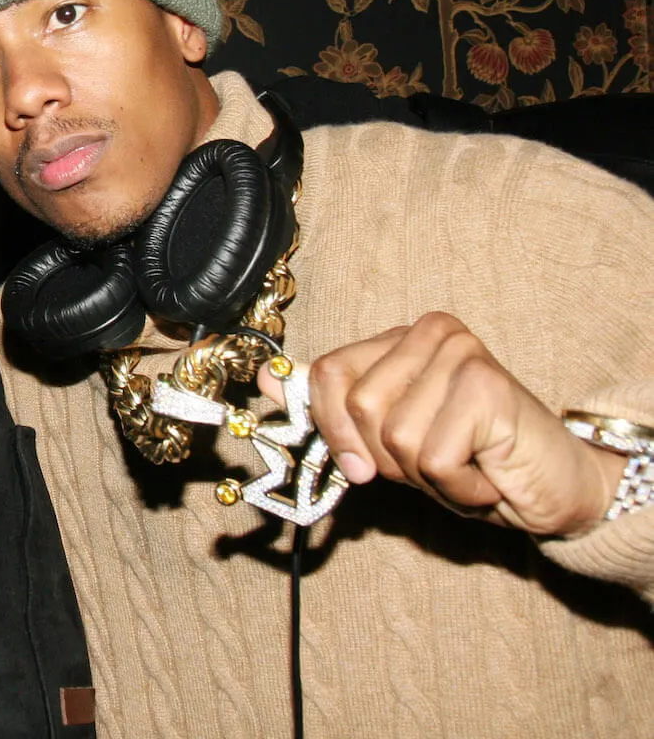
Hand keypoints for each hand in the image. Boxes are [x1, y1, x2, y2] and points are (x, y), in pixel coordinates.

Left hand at [257, 312, 624, 535]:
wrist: (552, 486)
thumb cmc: (468, 460)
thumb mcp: (387, 437)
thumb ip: (333, 405)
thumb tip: (266, 378)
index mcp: (400, 337)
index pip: (327, 373)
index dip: (332, 428)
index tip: (357, 465)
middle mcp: (430, 333)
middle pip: (358, 406)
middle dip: (386, 458)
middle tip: (432, 464)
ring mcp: (461, 353)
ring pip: (394, 435)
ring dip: (425, 475)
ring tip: (463, 465)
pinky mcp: (487, 385)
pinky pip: (433, 456)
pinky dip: (456, 486)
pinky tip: (485, 475)